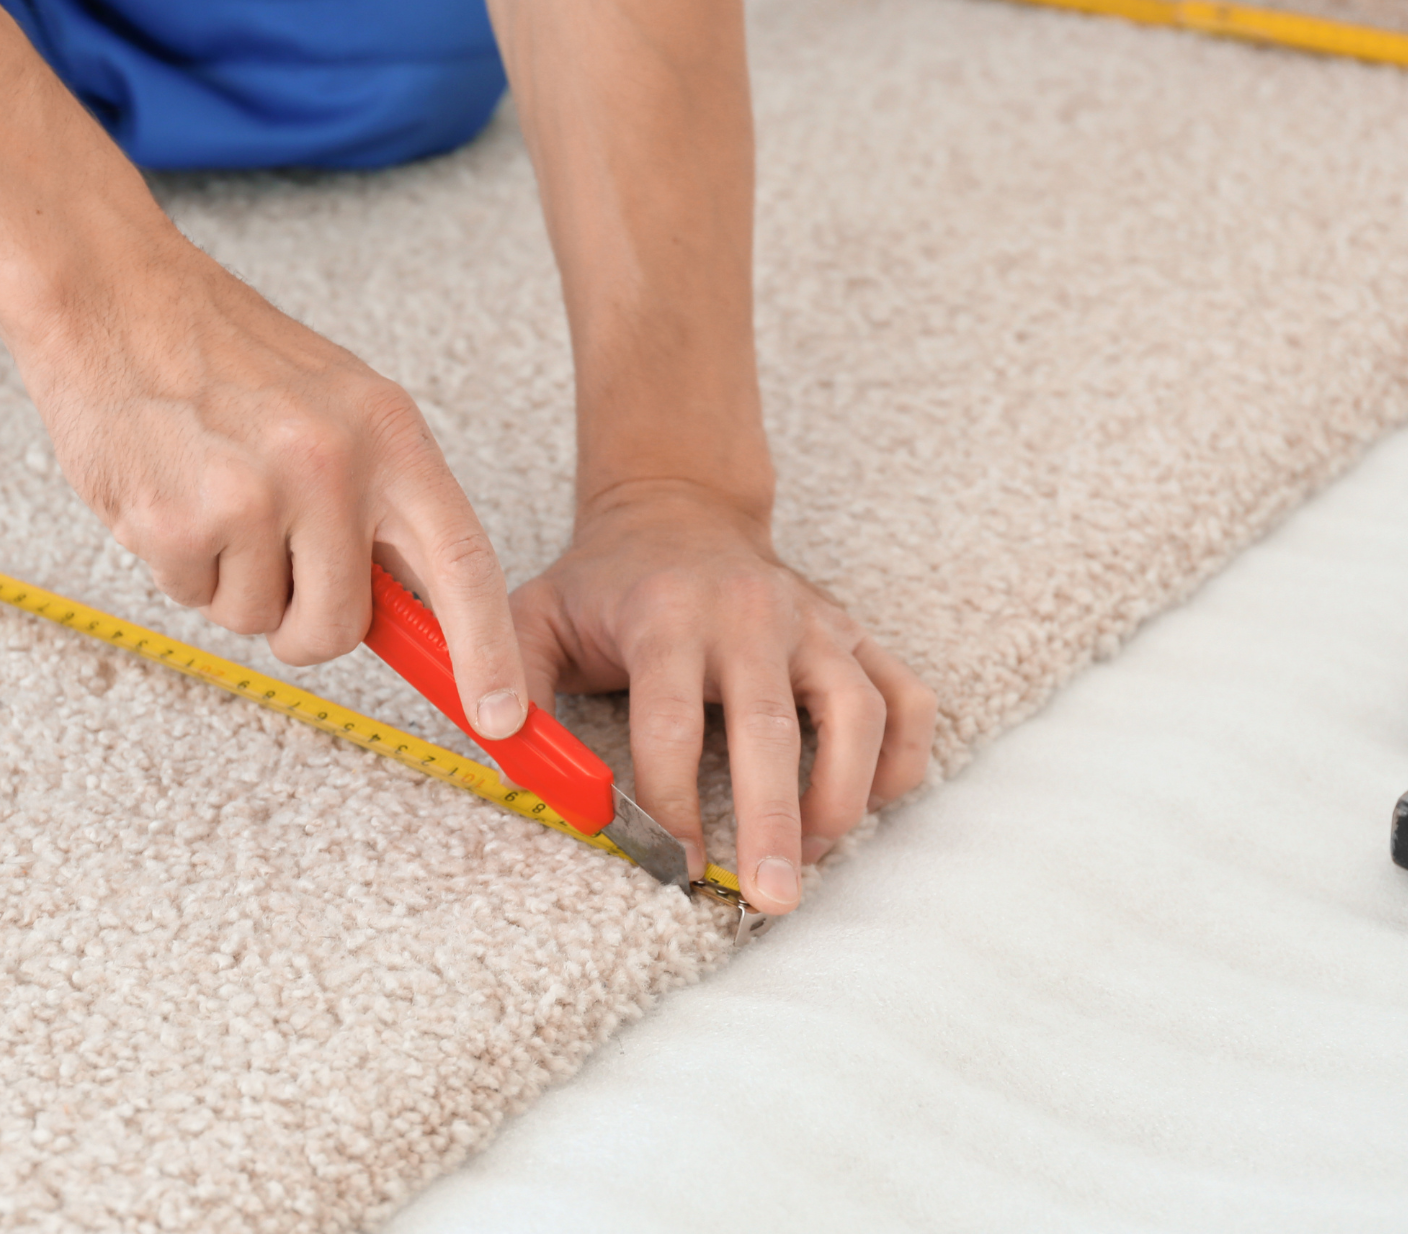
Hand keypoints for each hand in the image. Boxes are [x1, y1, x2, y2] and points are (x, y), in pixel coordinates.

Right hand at [5, 223, 531, 739]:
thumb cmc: (225, 354)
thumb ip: (380, 505)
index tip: (504, 717)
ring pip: (260, 621)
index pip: (462, 559)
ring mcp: (255, 495)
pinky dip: (180, 566)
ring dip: (233, 584)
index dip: (488, 649)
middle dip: (305, 625)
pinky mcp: (181, 522)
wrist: (114, 296)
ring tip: (212, 496)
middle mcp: (333, 463)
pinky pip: (194, 599)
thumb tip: (421, 611)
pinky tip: (170, 492)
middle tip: (273, 563)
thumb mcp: (338, 407)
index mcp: (389, 431)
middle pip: (341, 626)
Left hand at [510, 480, 936, 914]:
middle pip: (771, 728)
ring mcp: (812, 623)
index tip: (672, 864)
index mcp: (667, 615)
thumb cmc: (604, 582)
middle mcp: (750, 614)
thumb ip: (511, 677)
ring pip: (857, 713)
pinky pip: (906, 699)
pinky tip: (866, 806)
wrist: (677, 508)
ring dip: (841, 796)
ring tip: (812, 857)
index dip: (671, 800)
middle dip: (772, 821)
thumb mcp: (537, 612)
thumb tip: (501, 745)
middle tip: (770, 899)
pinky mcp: (853, 633)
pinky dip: (901, 760)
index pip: (671, 719)